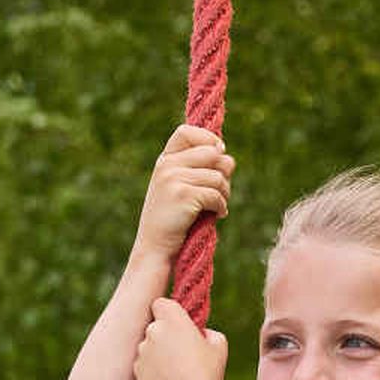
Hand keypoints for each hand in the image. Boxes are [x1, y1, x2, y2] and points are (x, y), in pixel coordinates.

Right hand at [133, 123, 233, 262]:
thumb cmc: (172, 219)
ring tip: (219, 205)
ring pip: (218, 176)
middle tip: (222, 189)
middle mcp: (167, 165)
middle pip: (212, 153)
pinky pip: (216, 194)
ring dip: (225, 193)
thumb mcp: (177, 187)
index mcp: (164, 160)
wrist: (154, 248)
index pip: (186, 131)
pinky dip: (221, 207)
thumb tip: (225, 153)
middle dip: (225, 172)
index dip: (208, 139)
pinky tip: (217, 215)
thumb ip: (195, 167)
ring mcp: (173, 179)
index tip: (217, 153)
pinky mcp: (183, 195)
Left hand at [133, 297, 230, 379]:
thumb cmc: (206, 374)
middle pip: (155, 326)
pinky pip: (144, 366)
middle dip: (164, 335)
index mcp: (172, 319)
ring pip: (148, 347)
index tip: (178, 324)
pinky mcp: (136, 371)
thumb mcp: (219, 346)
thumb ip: (208, 332)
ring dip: (158, 354)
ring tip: (177, 372)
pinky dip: (152, 371)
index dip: (168, 312)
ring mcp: (141, 352)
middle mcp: (153, 331)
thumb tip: (201, 334)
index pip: (161, 303)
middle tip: (181, 351)